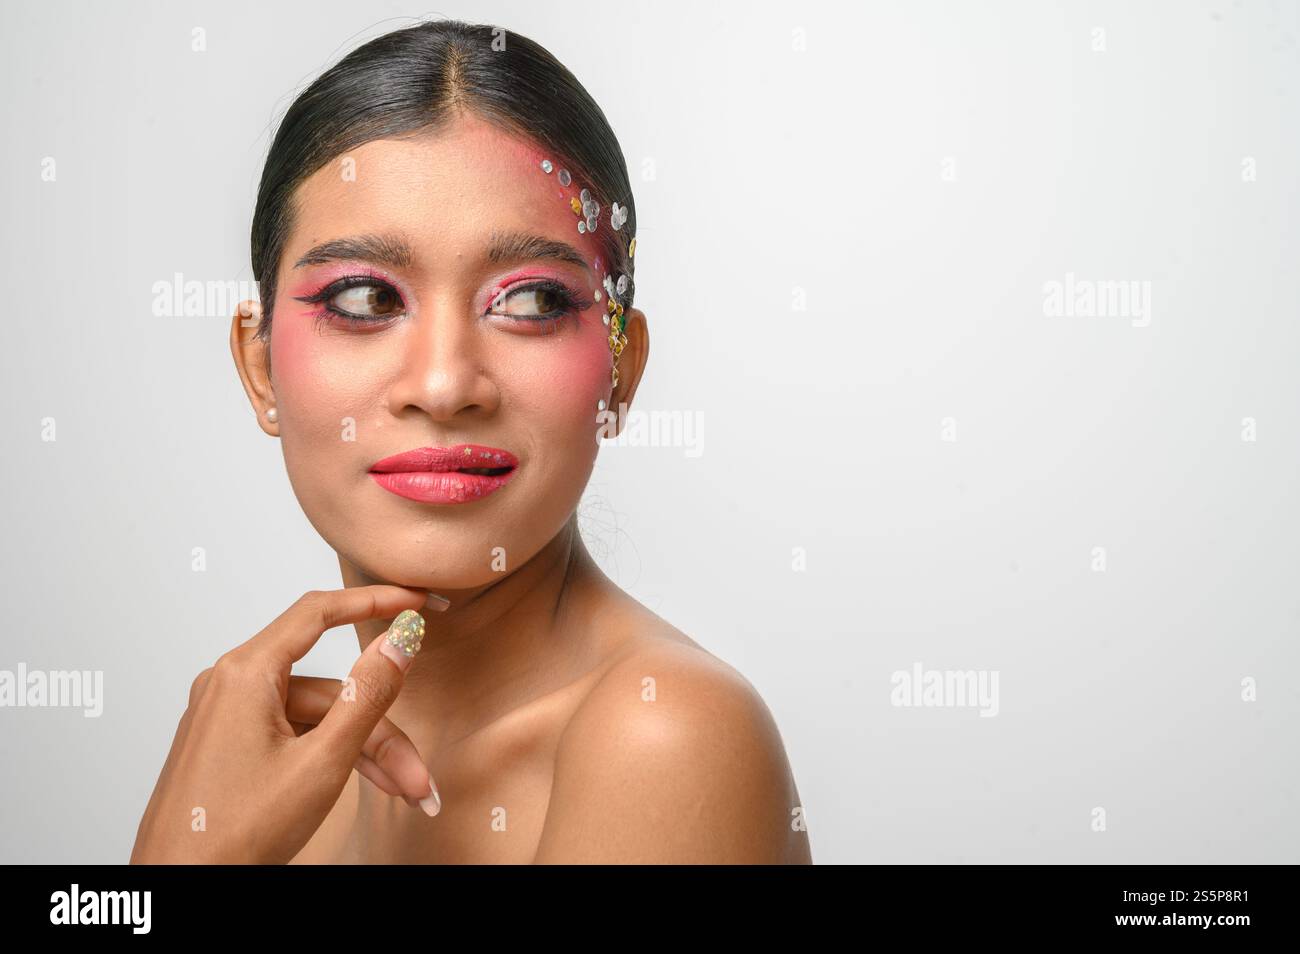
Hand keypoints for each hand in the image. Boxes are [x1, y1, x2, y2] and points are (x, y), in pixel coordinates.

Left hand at [130, 585, 445, 863]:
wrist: (179, 894)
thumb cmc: (234, 834)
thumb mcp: (321, 762)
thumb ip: (367, 695)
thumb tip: (400, 638)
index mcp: (244, 674)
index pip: (318, 612)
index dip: (375, 600)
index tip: (417, 600)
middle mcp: (231, 686)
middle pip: (329, 688)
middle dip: (382, 730)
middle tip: (419, 775)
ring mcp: (228, 718)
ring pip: (317, 719)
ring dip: (364, 754)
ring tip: (403, 795)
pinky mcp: (230, 747)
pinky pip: (295, 737)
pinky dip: (333, 759)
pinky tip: (366, 787)